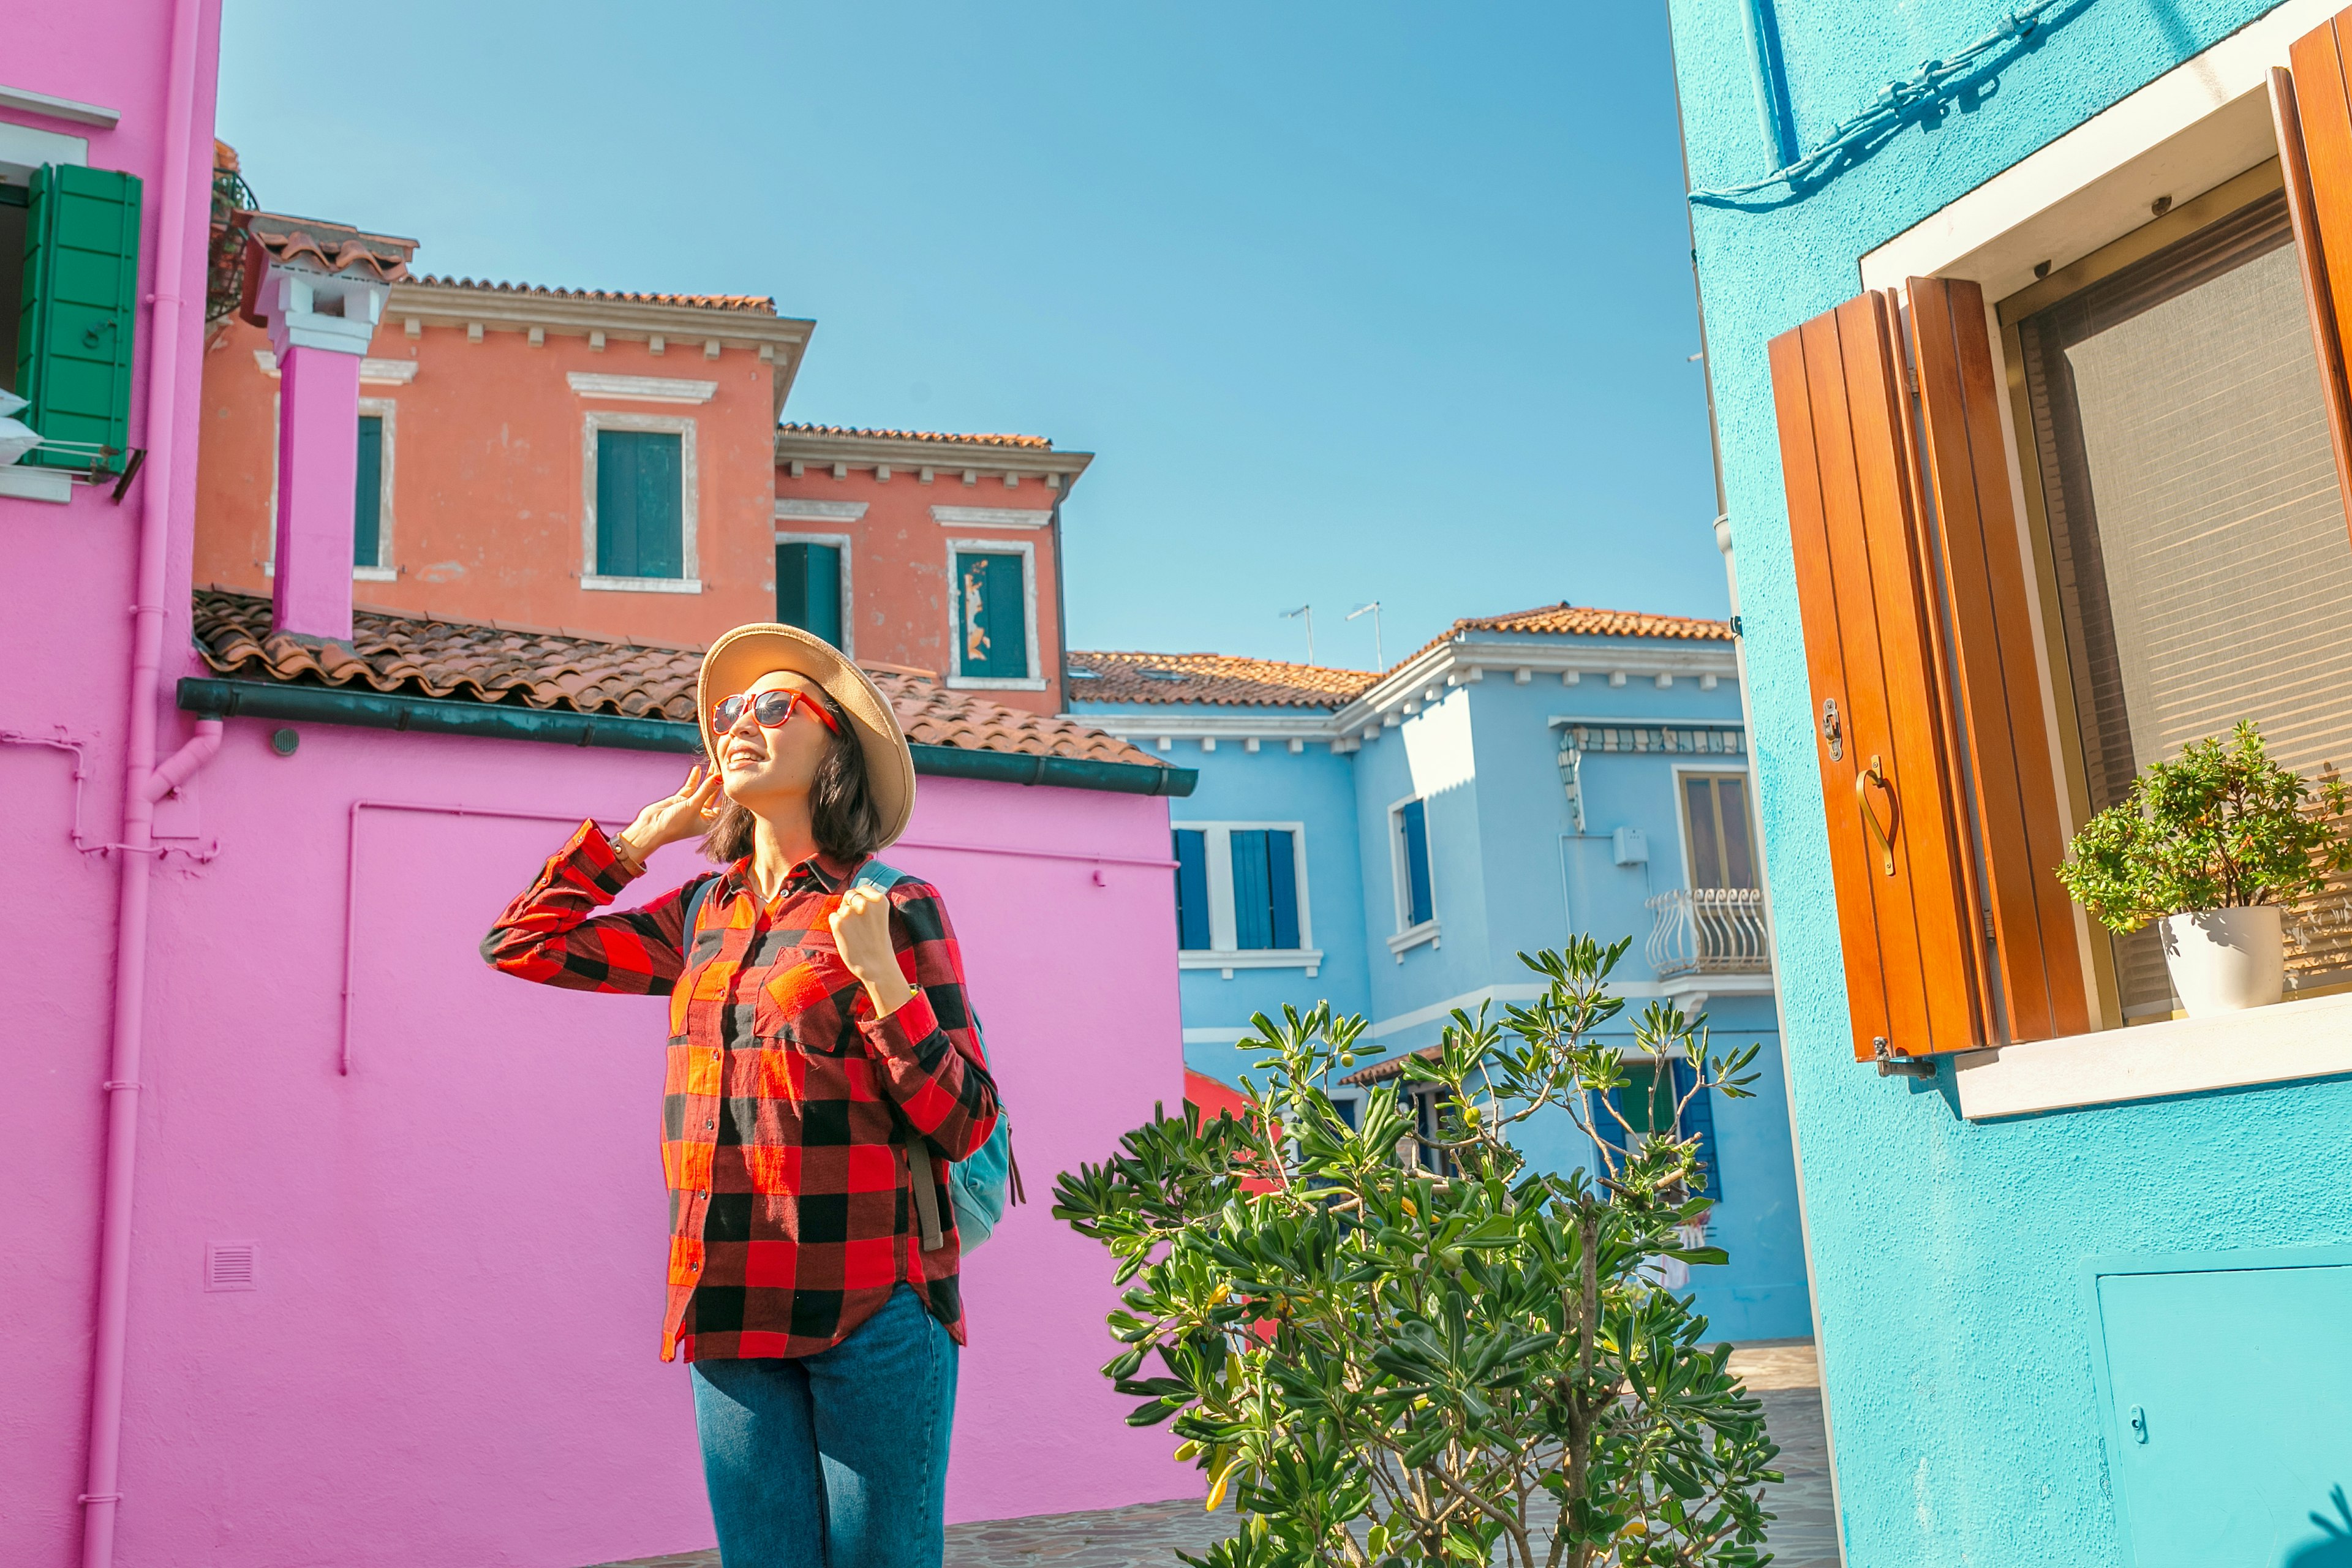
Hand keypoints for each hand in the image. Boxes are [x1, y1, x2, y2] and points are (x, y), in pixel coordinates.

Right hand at [614, 765, 725, 866]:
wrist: (651, 828)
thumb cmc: (675, 824)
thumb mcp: (694, 805)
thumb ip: (706, 790)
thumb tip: (719, 777)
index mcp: (707, 821)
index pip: (720, 804)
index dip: (724, 791)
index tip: (728, 778)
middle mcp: (700, 814)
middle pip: (711, 794)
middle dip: (716, 781)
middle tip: (722, 766)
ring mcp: (690, 806)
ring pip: (701, 789)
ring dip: (706, 777)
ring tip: (712, 763)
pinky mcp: (680, 799)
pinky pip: (690, 787)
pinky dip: (694, 779)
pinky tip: (698, 769)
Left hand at [829, 884, 915, 1016]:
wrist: (877, 966)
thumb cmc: (878, 943)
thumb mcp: (880, 917)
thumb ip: (868, 904)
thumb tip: (850, 894)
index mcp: (880, 900)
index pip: (862, 889)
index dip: (860, 899)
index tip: (863, 913)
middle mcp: (865, 902)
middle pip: (849, 895)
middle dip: (850, 905)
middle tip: (858, 925)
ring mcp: (851, 912)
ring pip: (840, 908)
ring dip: (844, 918)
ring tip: (855, 934)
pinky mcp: (838, 922)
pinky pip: (833, 917)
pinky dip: (837, 926)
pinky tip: (847, 937)